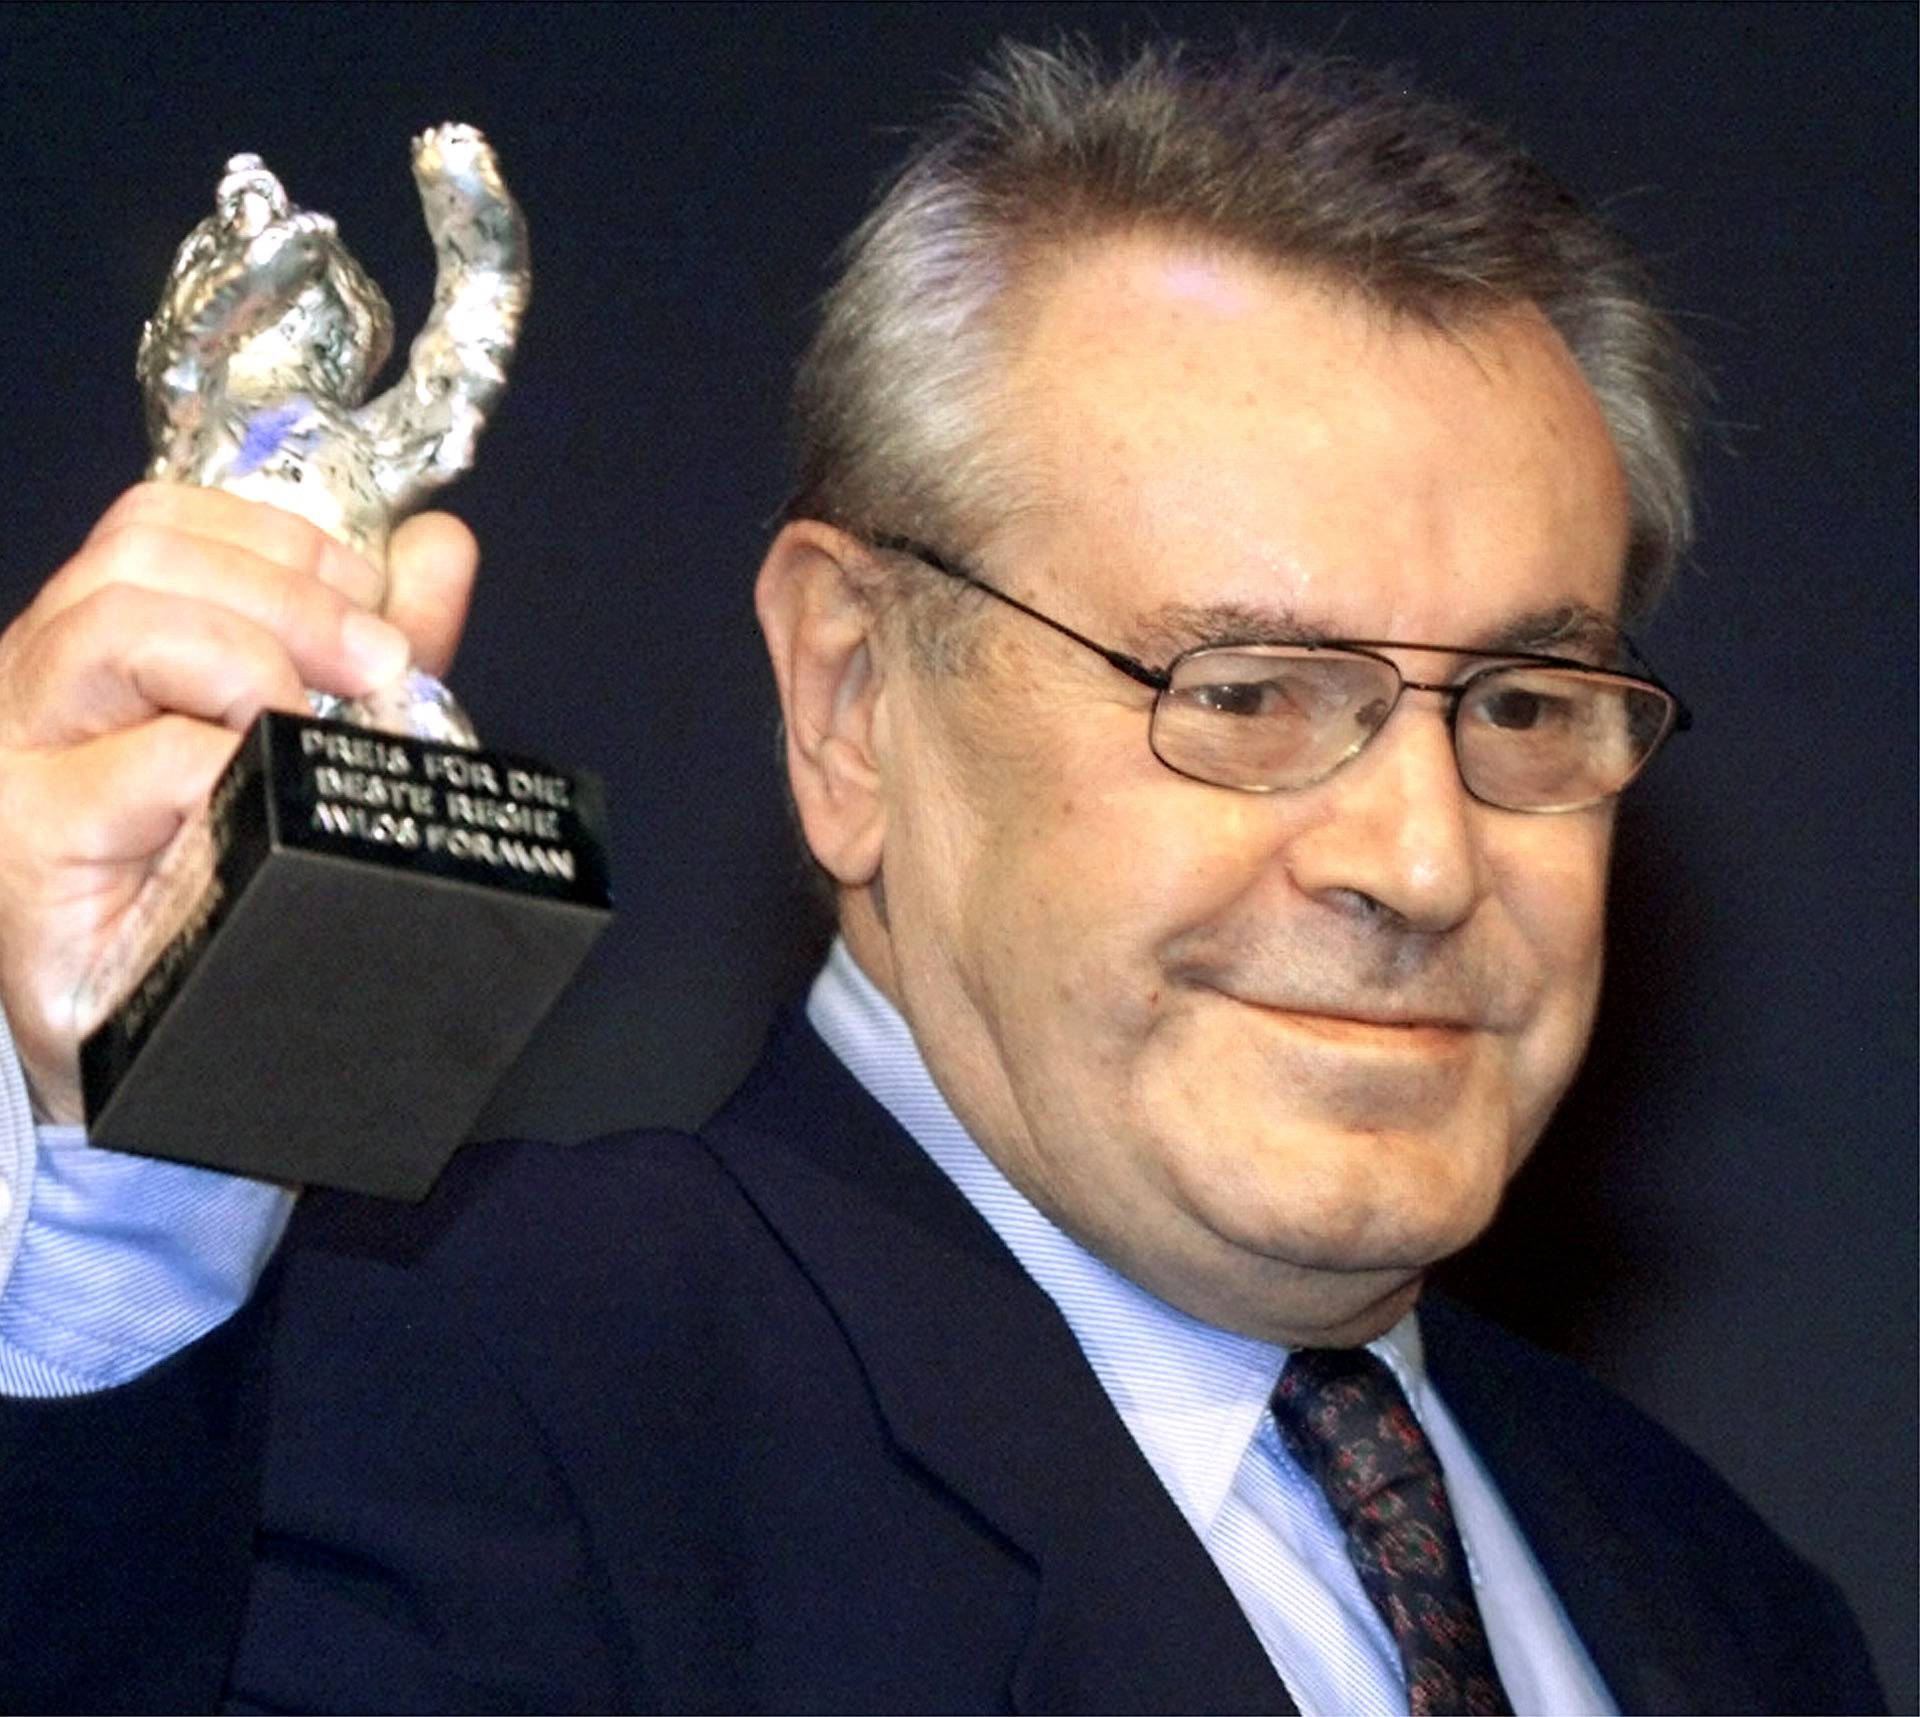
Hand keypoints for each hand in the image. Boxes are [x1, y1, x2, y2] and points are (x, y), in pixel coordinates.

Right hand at [0, 483, 476, 1122]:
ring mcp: (21, 756)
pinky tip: (269, 802)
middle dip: (290, 592)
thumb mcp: (306, 749)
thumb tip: (438, 547)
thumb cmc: (221, 894)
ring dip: (255, 658)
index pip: (162, 523)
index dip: (283, 539)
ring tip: (318, 727)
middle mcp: (39, 682)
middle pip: (140, 555)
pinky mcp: (32, 840)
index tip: (379, 599)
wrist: (153, 1054)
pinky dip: (232, 765)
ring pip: (119, 628)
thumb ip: (365, 648)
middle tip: (380, 666)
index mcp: (98, 646)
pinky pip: (148, 764)